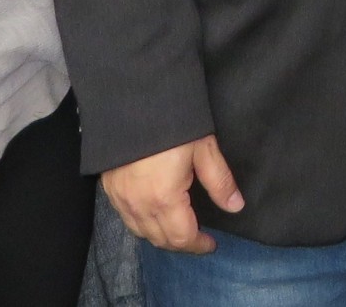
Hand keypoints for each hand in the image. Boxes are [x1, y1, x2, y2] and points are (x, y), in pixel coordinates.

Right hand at [103, 136, 244, 253]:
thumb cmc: (172, 123)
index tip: (211, 244)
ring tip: (178, 228)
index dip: (198, 245)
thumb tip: (235, 206)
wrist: (132, 99)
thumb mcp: (203, 149)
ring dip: (160, 236)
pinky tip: (154, 213)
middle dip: (181, 244)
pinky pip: (126, 218)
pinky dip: (142, 223)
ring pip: (140, 232)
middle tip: (198, 238)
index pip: (182, 237)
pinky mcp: (109, 187)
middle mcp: (138, 205)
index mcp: (164, 199)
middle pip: (160, 240)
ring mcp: (120, 198)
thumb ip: (219, 181)